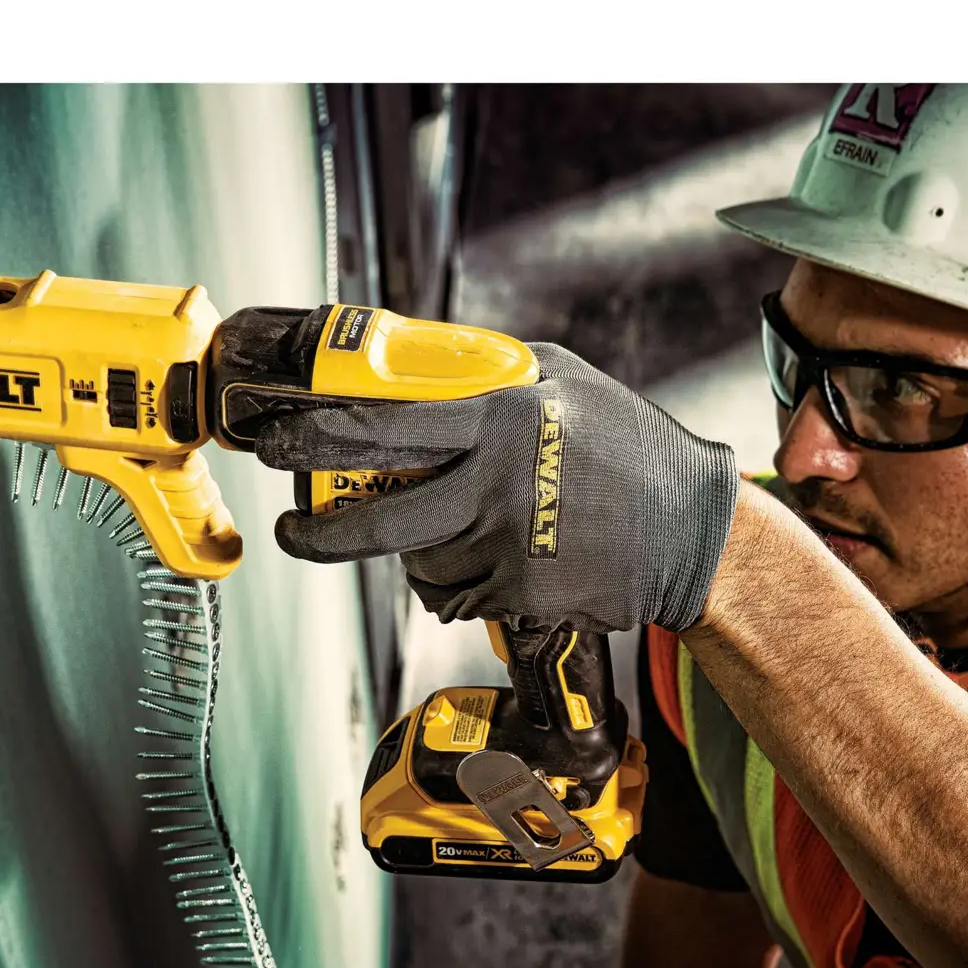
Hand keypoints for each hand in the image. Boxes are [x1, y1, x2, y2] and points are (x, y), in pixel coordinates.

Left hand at [255, 342, 737, 632]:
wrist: (690, 527)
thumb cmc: (628, 445)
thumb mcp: (561, 379)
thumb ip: (488, 375)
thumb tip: (415, 371)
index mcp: (497, 420)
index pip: (379, 427)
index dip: (312, 437)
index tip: (276, 440)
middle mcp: (493, 488)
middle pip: (374, 523)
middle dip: (317, 532)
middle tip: (294, 530)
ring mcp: (505, 550)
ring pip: (417, 565)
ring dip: (413, 554)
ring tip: (447, 532)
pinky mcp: (520, 597)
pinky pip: (456, 597)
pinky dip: (457, 584)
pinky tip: (489, 560)